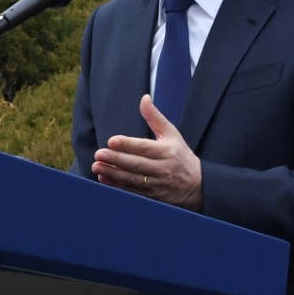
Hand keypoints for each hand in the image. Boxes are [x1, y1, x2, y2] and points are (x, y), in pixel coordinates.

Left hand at [91, 94, 202, 210]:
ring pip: (133, 179)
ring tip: (96, 166)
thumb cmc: (180, 154)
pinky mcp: (153, 196)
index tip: (111, 141)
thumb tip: (144, 98)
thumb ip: (154, 117)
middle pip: (136, 164)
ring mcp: (158, 184)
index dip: (128, 145)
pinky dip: (117, 186)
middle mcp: (163, 169)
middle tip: (98, 154)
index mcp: (167, 152)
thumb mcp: (171, 133)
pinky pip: (133, 192)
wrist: (197, 185)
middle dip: (116, 160)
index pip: (145, 148)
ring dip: (113, 174)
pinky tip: (104, 178)